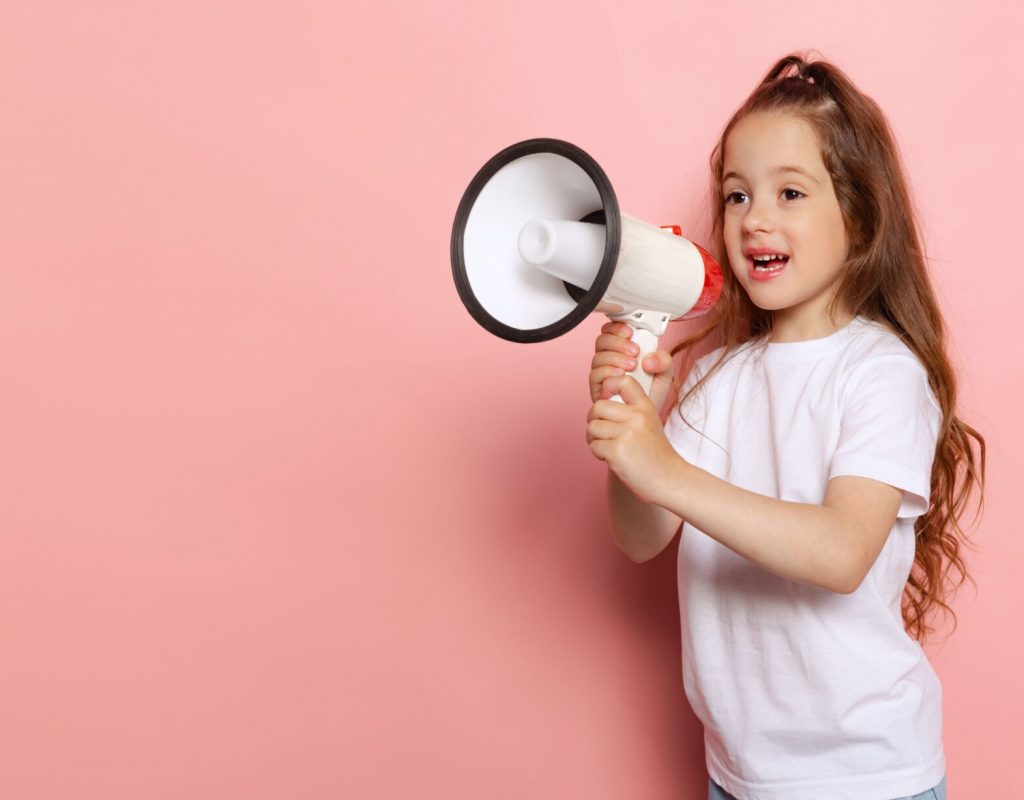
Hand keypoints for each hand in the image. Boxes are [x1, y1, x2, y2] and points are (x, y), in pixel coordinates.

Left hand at [586, 374, 685, 504]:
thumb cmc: (655, 454)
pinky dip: (598, 454)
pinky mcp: (617, 451)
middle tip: (603, 433)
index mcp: (645, 407)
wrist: (669, 480)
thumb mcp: (648, 424)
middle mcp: (637, 417)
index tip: (608, 400)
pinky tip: (613, 459)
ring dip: (594, 439)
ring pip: (593, 427)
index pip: (624, 381)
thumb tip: (599, 405)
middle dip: (594, 420)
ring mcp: (627, 433)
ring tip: (609, 447)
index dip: (609, 386)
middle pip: (598, 407)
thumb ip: (629, 412)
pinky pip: (594, 445)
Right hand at [588, 321, 674, 408]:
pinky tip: (620, 375)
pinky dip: (607, 372)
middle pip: (602, 341)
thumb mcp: (665, 374)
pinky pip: (595, 375)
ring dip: (615, 358)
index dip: (617, 327)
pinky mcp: (597, 387)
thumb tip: (648, 359)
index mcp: (622, 349)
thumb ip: (664, 361)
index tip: (630, 332)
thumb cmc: (651, 392)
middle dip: (618, 343)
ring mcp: (601, 372)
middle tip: (634, 352)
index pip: (611, 330)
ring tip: (631, 366)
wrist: (644, 416)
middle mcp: (609, 358)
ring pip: (598, 357)